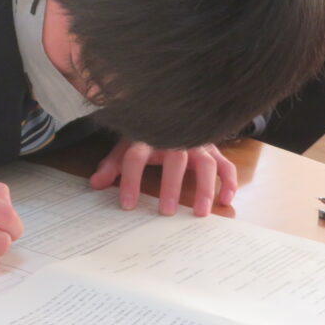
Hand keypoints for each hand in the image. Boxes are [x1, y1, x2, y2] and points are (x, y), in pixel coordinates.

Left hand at [89, 139, 236, 216]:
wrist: (172, 112)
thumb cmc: (147, 134)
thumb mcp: (126, 145)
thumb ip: (112, 165)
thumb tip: (95, 184)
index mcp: (147, 137)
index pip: (135, 157)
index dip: (131, 180)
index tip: (127, 205)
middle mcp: (175, 139)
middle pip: (175, 159)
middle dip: (171, 185)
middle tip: (166, 212)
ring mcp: (197, 144)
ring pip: (205, 163)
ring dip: (205, 187)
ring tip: (200, 212)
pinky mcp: (213, 150)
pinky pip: (225, 165)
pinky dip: (229, 182)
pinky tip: (225, 201)